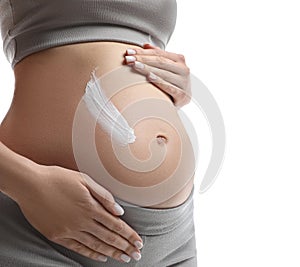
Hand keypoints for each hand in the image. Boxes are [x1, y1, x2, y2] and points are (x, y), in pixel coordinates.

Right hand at [17, 165, 142, 262]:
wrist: (30, 185)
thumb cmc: (58, 178)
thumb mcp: (84, 179)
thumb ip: (103, 196)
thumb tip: (119, 211)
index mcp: (90, 207)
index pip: (116, 225)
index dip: (129, 235)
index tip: (138, 242)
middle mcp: (82, 221)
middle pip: (109, 237)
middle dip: (125, 247)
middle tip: (136, 255)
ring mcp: (69, 230)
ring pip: (96, 245)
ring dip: (112, 253)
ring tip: (124, 258)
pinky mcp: (57, 236)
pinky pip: (78, 248)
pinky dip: (92, 254)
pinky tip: (102, 257)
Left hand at [124, 43, 190, 107]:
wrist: (183, 101)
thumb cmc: (172, 82)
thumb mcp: (167, 67)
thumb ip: (159, 56)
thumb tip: (145, 45)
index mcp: (179, 59)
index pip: (159, 53)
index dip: (143, 52)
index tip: (129, 51)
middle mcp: (183, 69)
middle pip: (160, 62)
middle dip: (143, 59)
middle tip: (128, 59)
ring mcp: (184, 83)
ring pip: (164, 73)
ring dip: (148, 69)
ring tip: (135, 66)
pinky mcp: (182, 96)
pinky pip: (170, 88)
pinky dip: (160, 82)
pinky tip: (149, 77)